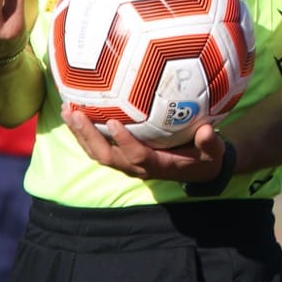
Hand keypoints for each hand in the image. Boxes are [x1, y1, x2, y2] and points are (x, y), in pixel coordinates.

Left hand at [61, 110, 230, 184]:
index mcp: (157, 165)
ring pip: (97, 153)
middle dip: (89, 136)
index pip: (136, 156)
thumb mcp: (212, 152)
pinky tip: (77, 115)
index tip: (113, 121)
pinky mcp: (122, 157)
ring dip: (81, 134)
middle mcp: (137, 167)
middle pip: (106, 156)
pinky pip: (99, 148)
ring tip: (68, 111)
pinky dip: (85, 134)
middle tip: (76, 113)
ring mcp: (127, 163)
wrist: (198, 171)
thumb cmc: (205, 158)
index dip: (124, 141)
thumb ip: (210, 143)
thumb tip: (207, 130)